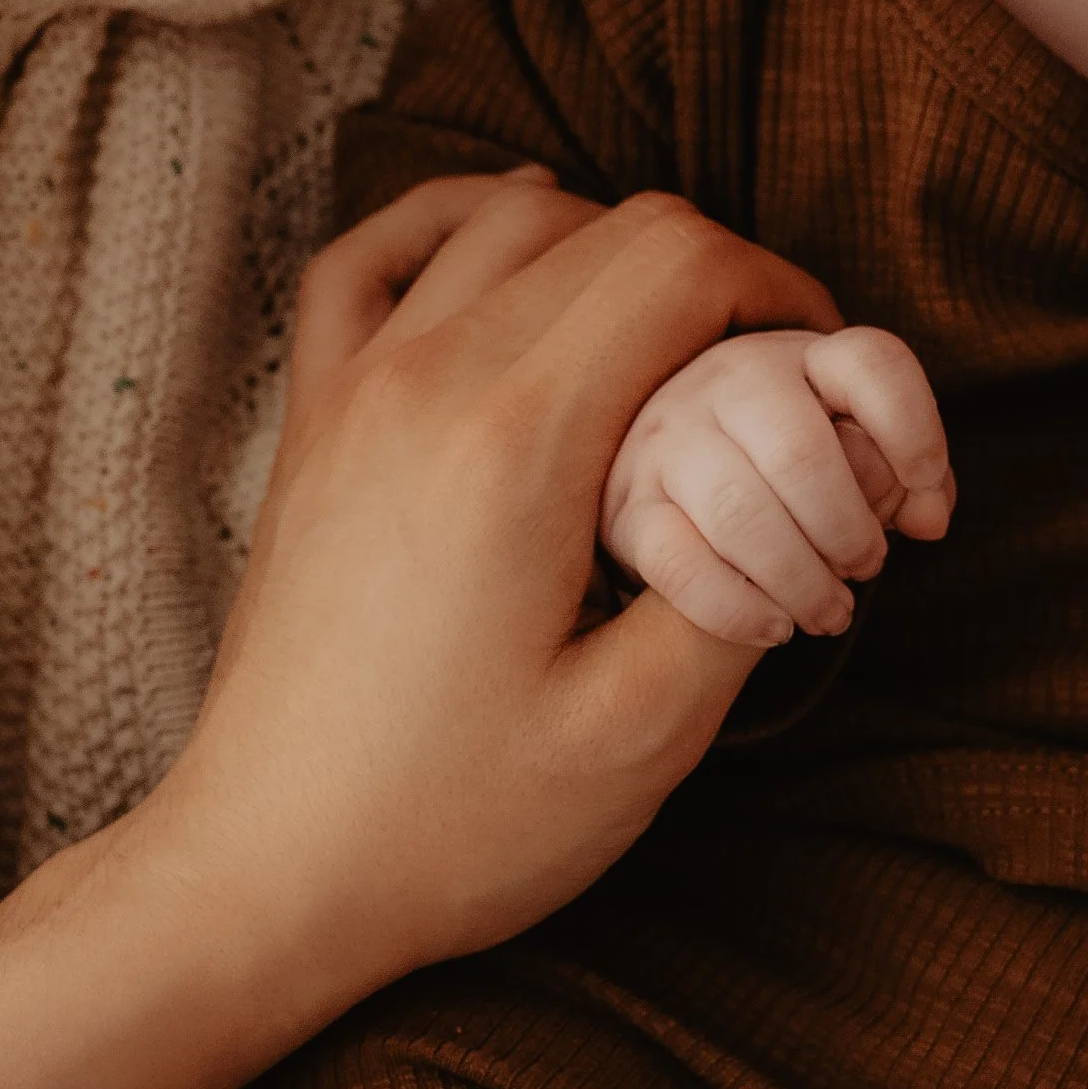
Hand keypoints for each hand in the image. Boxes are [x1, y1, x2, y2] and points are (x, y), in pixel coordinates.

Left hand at [160, 170, 844, 1005]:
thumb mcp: (641, 737)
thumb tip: (810, 508)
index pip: (679, 268)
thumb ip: (742, 597)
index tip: (818, 363)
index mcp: (520, 445)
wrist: (269, 870)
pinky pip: (373, 255)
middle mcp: (428, 379)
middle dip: (715, 272)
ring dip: (607, 242)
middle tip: (767, 366)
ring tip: (669, 329)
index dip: (778, 291)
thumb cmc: (452, 822)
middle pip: (607, 227)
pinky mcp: (314, 421)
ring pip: (503, 218)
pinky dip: (453, 221)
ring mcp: (355, 388)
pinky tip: (510, 245)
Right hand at [601, 325, 955, 646]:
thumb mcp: (854, 442)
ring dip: (800, 580)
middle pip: (800, 455)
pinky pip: (678, 564)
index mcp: (805, 359)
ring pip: (738, 515)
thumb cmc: (790, 455)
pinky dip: (736, 609)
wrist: (672, 450)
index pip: (871, 365)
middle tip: (867, 567)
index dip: (914, 429)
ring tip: (832, 613)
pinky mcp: (631, 505)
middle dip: (848, 530)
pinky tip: (776, 627)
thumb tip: (929, 520)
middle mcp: (732, 384)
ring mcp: (671, 440)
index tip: (922, 487)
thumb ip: (909, 477)